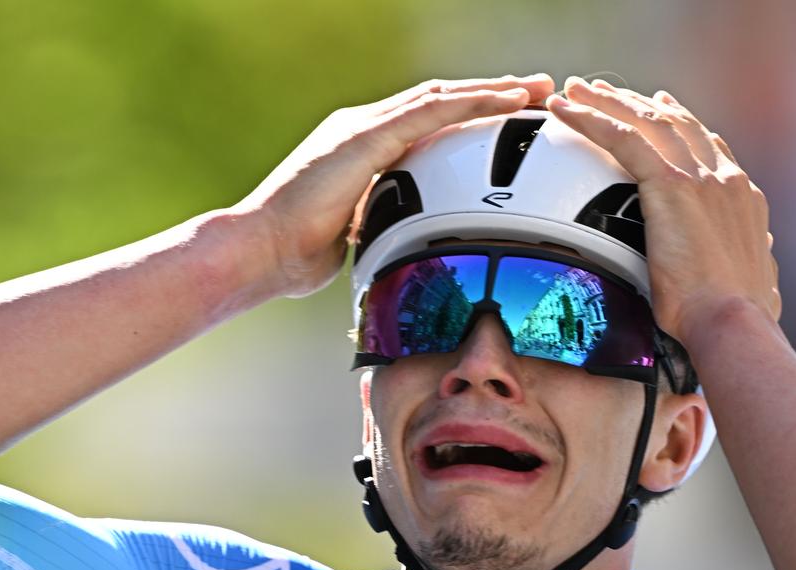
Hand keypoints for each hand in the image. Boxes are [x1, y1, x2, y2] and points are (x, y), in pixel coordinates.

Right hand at [232, 75, 555, 299]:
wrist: (260, 250)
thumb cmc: (292, 256)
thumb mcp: (349, 238)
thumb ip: (374, 230)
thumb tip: (395, 250)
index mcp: (358, 150)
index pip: (421, 124)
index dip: (464, 118)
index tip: (503, 123)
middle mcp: (362, 127)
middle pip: (438, 101)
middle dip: (489, 95)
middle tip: (535, 92)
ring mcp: (363, 127)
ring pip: (442, 97)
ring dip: (494, 91)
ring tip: (536, 88)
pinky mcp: (366, 136)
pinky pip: (433, 111)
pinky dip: (476, 103)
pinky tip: (510, 101)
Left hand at [547, 79, 779, 345]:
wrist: (731, 321)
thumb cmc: (734, 319)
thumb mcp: (752, 284)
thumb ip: (753, 264)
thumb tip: (764, 267)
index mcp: (741, 198)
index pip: (709, 147)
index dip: (683, 124)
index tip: (664, 109)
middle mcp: (724, 178)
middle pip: (676, 125)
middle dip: (639, 104)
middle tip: (608, 91)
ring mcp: (700, 178)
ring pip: (647, 123)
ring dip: (608, 102)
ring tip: (576, 90)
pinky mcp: (672, 186)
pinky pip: (624, 139)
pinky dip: (592, 119)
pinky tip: (566, 110)